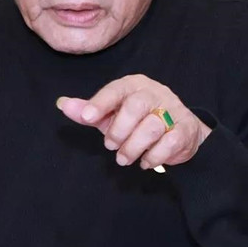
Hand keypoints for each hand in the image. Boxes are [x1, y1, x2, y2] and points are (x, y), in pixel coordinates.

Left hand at [56, 74, 210, 169]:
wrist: (180, 132)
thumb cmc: (139, 120)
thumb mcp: (112, 115)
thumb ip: (89, 110)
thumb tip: (62, 104)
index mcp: (134, 85)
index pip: (116, 89)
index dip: (100, 103)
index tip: (87, 118)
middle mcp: (155, 93)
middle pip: (135, 106)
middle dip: (119, 130)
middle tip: (110, 146)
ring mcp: (173, 110)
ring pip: (151, 126)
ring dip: (133, 147)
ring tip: (124, 158)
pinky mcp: (185, 129)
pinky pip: (168, 143)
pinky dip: (153, 157)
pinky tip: (145, 161)